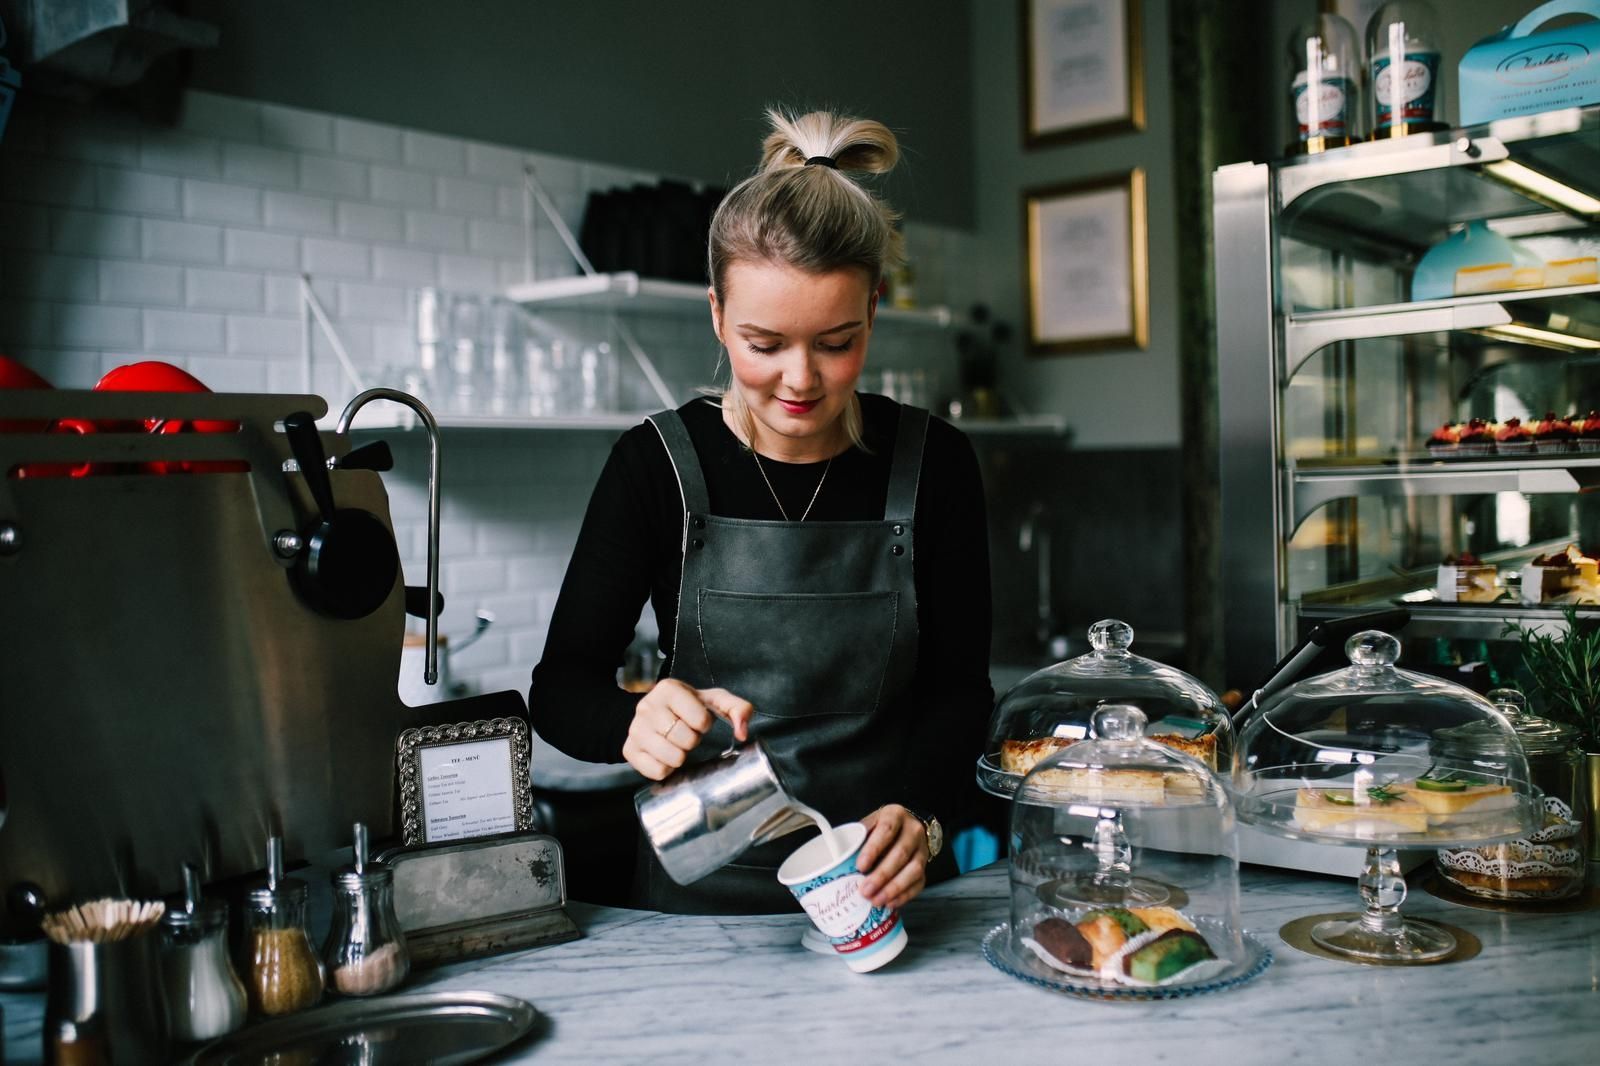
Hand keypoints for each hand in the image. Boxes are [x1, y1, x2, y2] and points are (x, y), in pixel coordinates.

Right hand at [621, 679, 753, 780]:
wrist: (656, 715)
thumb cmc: (690, 708)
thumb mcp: (715, 701)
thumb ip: (738, 708)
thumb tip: (742, 732)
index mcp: (669, 689)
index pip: (700, 719)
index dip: (704, 725)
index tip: (698, 720)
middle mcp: (647, 706)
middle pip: (685, 739)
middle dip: (692, 741)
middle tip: (687, 733)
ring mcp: (635, 729)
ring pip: (671, 758)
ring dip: (681, 756)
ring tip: (676, 744)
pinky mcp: (629, 750)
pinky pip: (657, 772)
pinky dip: (667, 769)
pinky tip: (665, 755)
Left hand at [855, 804, 928, 910]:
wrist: (905, 828)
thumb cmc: (880, 828)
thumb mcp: (869, 824)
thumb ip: (857, 838)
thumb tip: (838, 860)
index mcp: (896, 815)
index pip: (886, 830)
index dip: (874, 849)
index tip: (860, 866)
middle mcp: (913, 831)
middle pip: (901, 853)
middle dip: (882, 875)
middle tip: (865, 890)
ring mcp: (922, 849)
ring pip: (914, 870)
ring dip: (894, 888)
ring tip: (876, 900)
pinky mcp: (926, 867)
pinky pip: (919, 883)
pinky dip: (904, 896)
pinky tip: (890, 903)